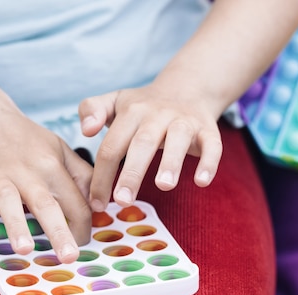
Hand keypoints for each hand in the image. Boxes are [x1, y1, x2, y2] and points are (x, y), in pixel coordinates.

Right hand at [0, 96, 92, 262]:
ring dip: (16, 224)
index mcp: (51, 165)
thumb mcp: (59, 148)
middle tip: (69, 257)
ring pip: (8, 200)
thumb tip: (99, 206)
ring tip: (25, 248)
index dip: (82, 226)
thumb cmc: (25, 138)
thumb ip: (81, 175)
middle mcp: (26, 170)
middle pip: (45, 203)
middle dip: (58, 231)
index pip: (74, 201)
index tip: (82, 248)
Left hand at [79, 83, 222, 211]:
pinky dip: (209, 162)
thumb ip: (92, 109)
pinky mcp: (207, 129)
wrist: (188, 88)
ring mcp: (184, 121)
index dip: (102, 176)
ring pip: (178, 138)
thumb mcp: (115, 102)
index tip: (97, 204)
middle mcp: (157, 115)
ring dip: (171, 162)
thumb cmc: (144, 106)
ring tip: (163, 186)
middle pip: (142, 143)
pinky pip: (212, 144)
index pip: (111, 146)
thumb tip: (85, 130)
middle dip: (132, 173)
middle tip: (124, 200)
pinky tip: (201, 182)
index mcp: (131, 113)